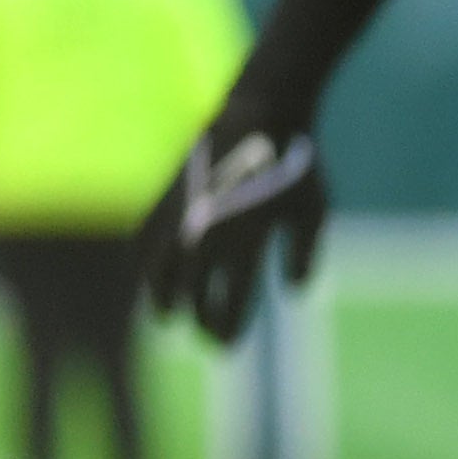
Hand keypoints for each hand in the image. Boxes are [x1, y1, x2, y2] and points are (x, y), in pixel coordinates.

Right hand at [137, 109, 328, 345]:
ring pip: (159, 274)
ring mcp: (181, 219)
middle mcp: (208, 238)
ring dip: (162, 299)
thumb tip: (290, 292)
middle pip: (192, 296)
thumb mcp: (313, 214)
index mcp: (246, 247)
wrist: (260, 114)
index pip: (228, 305)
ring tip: (167, 316)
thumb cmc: (295, 168)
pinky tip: (148, 276)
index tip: (227, 344)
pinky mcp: (164, 198)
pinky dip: (144, 265)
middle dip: (198, 320)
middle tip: (206, 335)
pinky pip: (144, 242)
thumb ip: (304, 257)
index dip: (225, 329)